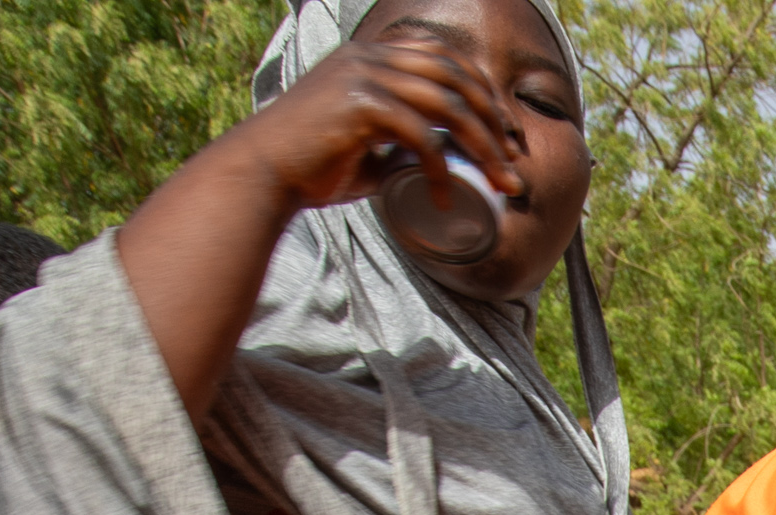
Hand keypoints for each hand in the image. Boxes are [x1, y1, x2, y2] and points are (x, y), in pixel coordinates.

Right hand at [228, 30, 531, 214]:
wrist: (260, 174)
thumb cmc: (310, 166)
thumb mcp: (364, 144)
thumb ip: (400, 142)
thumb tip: (440, 161)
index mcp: (370, 57)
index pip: (445, 57)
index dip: (484, 91)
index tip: (507, 132)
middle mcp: (368, 57)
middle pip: (456, 75)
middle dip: (495, 118)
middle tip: (515, 160)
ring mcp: (362, 76)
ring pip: (447, 102)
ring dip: (483, 145)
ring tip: (499, 182)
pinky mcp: (358, 105)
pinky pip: (420, 135)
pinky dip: (442, 168)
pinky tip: (446, 196)